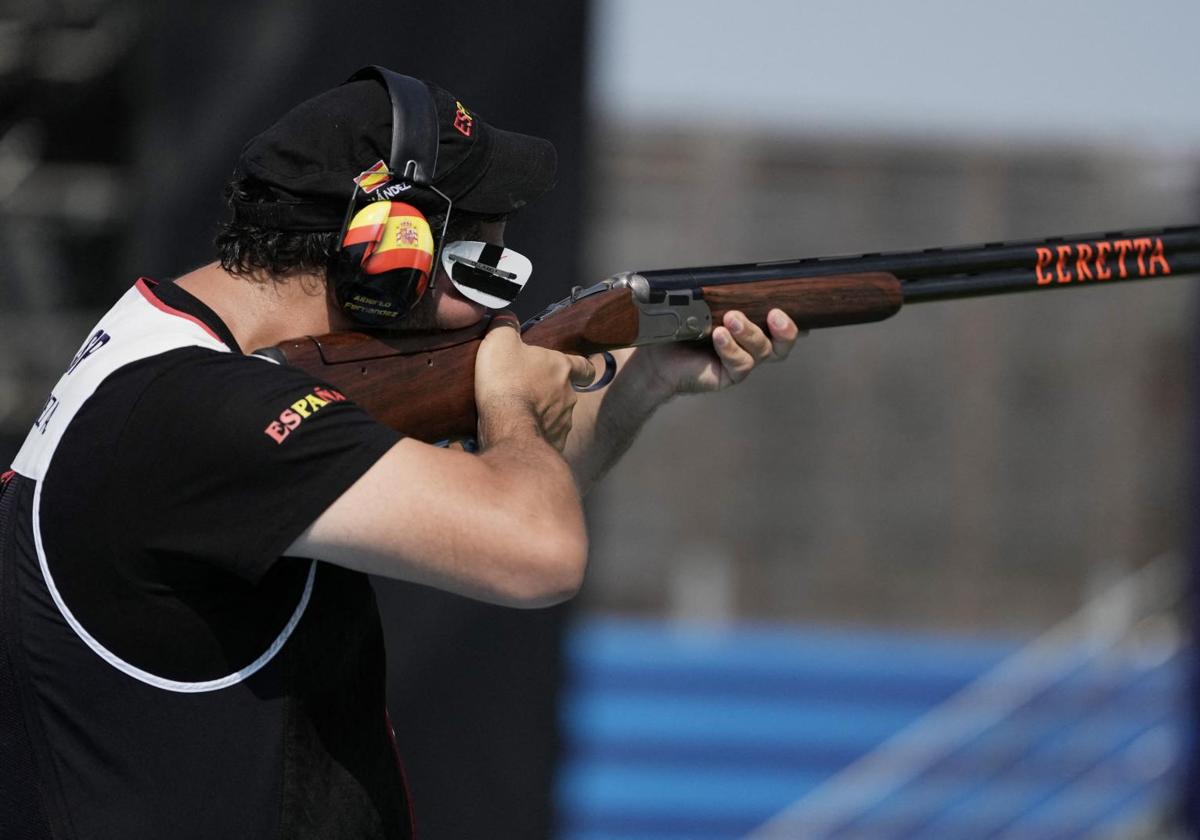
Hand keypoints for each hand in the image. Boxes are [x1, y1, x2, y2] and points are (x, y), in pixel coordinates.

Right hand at [475, 312, 595, 450]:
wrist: (507, 425)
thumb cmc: (506, 381)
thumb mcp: (500, 341)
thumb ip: (506, 326)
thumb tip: (507, 318)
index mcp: (562, 368)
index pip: (584, 365)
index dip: (583, 367)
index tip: (581, 371)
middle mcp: (569, 395)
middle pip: (566, 391)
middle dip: (551, 391)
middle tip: (529, 391)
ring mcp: (563, 421)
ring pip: (557, 415)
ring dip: (543, 414)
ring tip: (520, 413)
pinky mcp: (554, 442)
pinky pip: (548, 437)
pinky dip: (537, 434)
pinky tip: (519, 432)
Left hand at [636, 308, 802, 396]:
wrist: (655, 355)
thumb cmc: (680, 325)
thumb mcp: (703, 303)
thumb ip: (723, 294)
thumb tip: (735, 277)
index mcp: (752, 325)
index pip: (780, 323)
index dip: (794, 319)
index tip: (794, 307)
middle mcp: (752, 346)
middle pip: (783, 343)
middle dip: (785, 329)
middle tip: (775, 314)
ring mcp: (742, 361)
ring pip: (761, 351)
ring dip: (749, 332)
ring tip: (730, 319)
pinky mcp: (728, 375)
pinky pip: (739, 364)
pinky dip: (730, 348)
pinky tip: (718, 335)